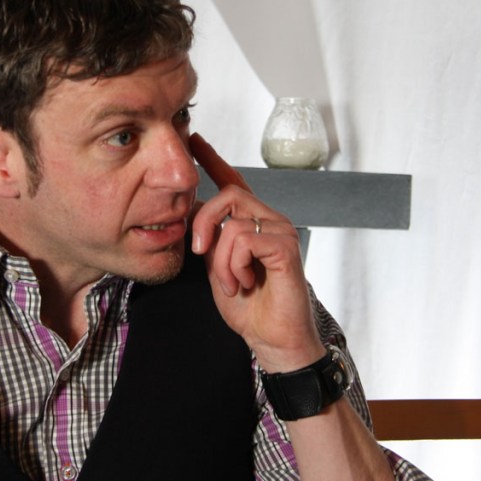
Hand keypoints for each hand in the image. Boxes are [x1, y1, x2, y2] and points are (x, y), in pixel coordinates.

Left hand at [189, 133, 323, 372]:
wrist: (272, 340)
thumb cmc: (249, 307)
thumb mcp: (218, 268)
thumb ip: (210, 241)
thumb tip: (194, 215)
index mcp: (252, 224)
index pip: (233, 182)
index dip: (213, 159)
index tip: (195, 140)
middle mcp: (270, 220)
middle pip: (227, 194)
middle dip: (203, 222)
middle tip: (197, 252)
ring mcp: (281, 231)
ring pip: (233, 221)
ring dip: (221, 259)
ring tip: (233, 283)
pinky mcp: (286, 246)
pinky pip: (244, 239)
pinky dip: (234, 265)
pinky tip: (244, 283)